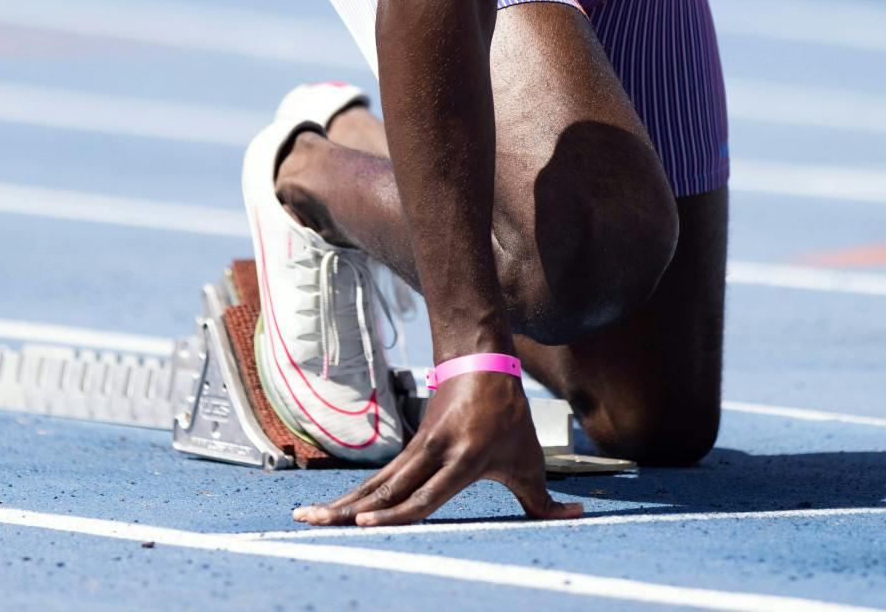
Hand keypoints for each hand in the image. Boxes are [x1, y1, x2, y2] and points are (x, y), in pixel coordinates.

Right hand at [292, 372, 583, 526]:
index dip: (397, 512)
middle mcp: (434, 455)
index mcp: (463, 460)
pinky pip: (377, 478)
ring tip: (305, 518)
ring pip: (374, 483)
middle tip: (314, 523)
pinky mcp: (408, 449)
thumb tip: (580, 516)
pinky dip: (351, 496)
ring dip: (339, 503)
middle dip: (350, 510)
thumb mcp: (531, 461)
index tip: (368, 522)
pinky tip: (328, 510)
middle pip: (386, 489)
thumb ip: (547, 500)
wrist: (482, 363)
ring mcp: (416, 450)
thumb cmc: (510, 419)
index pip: (425, 494)